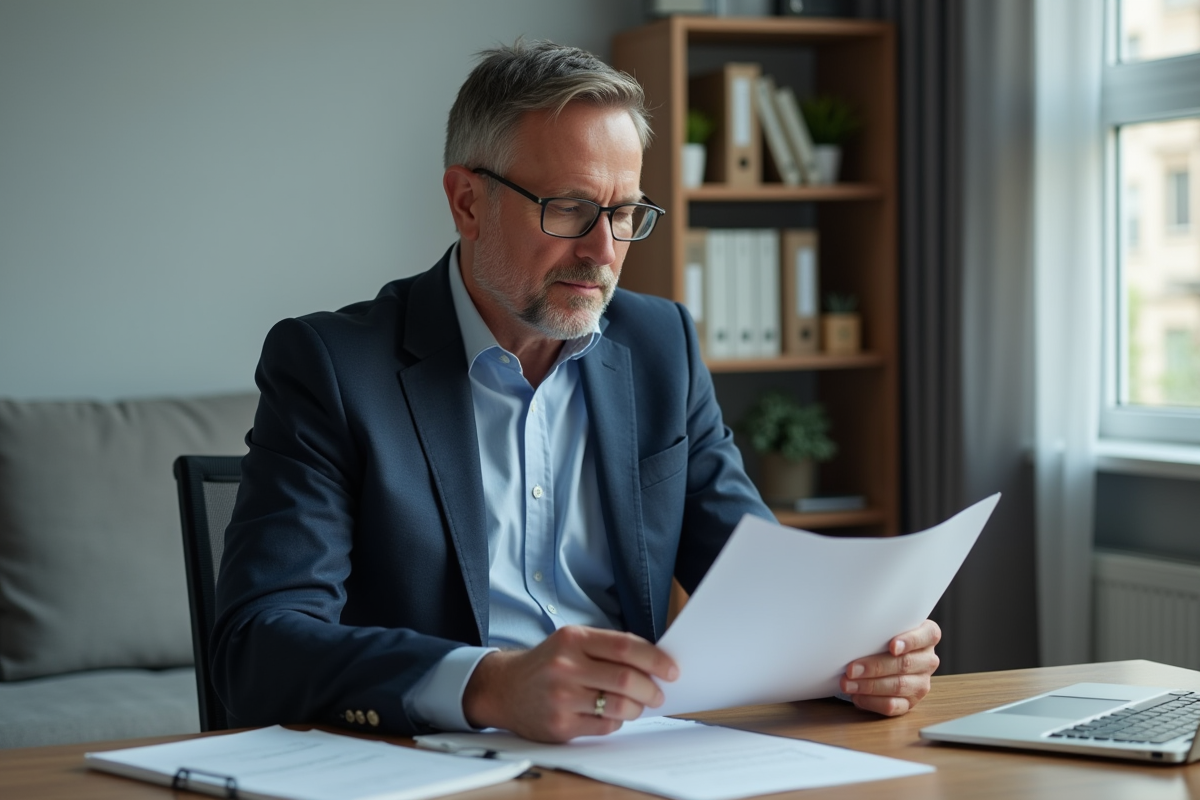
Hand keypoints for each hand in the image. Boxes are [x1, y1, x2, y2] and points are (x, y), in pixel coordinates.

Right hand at [462, 625, 678, 741]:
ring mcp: (562, 697)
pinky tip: (612, 715)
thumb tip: (654, 662)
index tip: (671, 669)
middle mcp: (565, 666)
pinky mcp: (560, 725)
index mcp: (573, 639)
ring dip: (637, 707)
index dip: (655, 659)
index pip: (625, 647)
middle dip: (651, 689)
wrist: (504, 688)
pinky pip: (605, 726)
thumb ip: (607, 648)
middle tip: (658, 693)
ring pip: (619, 706)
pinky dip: (617, 721)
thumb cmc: (547, 663)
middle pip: (626, 678)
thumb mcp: (571, 641)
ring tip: (637, 705)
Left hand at [840, 618, 940, 715]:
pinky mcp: (911, 702)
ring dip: (869, 686)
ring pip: (898, 686)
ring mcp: (921, 683)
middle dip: (875, 667)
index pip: (928, 635)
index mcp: (927, 636)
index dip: (910, 641)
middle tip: (852, 669)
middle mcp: (928, 660)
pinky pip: (893, 706)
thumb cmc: (882, 637)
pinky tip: (857, 696)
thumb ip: (880, 625)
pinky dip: (872, 702)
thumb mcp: (885, 626)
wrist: (882, 656)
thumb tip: (854, 627)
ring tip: (847, 684)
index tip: (892, 646)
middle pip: (905, 664)